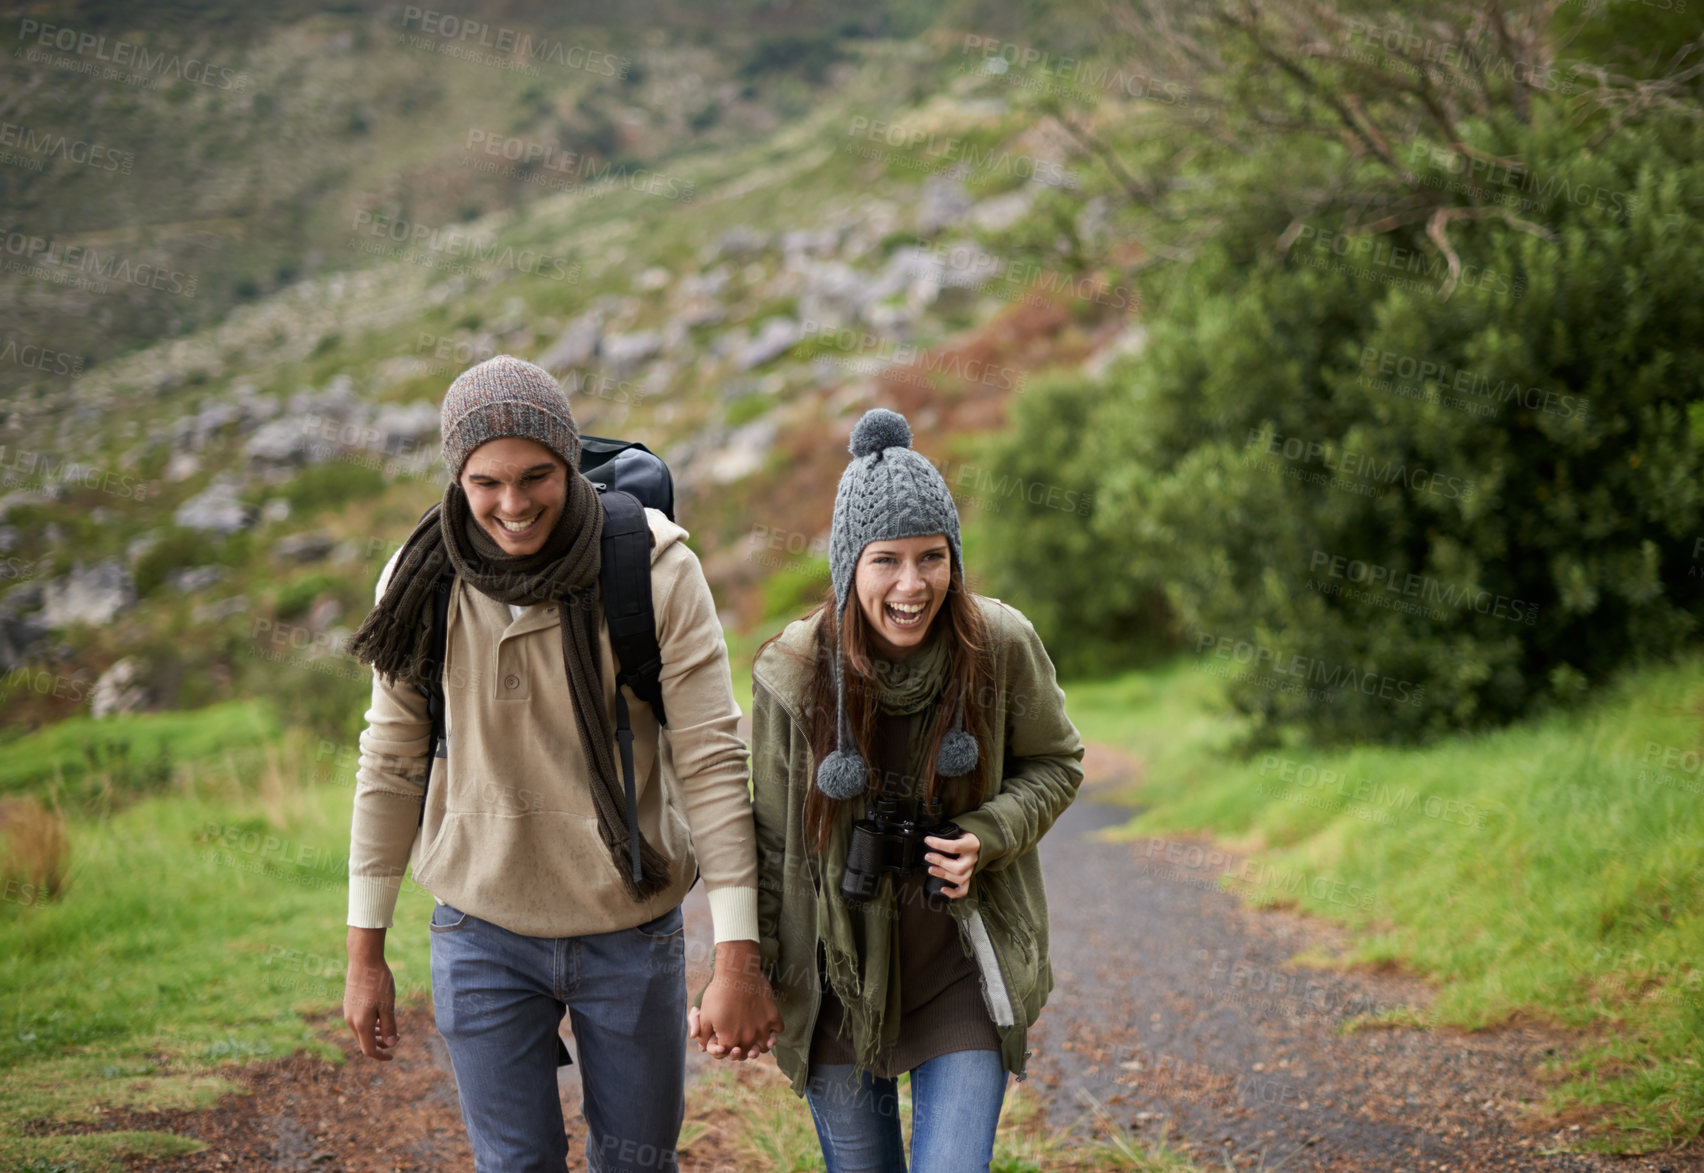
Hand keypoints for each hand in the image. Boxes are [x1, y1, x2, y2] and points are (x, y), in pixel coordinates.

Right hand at [344, 927, 397, 1060]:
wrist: (363, 959)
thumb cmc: (378, 982)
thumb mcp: (388, 1005)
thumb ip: (389, 1026)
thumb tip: (390, 1044)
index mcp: (361, 1024)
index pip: (369, 1050)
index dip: (381, 1056)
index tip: (393, 1057)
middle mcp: (351, 1021)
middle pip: (364, 1042)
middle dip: (380, 1044)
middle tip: (397, 1038)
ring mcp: (348, 1012)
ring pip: (361, 1031)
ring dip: (376, 1034)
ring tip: (391, 1028)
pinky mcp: (349, 1003)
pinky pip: (358, 1021)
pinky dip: (370, 1025)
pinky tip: (380, 1017)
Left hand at [690, 940, 781, 1061]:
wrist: (737, 974)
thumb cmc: (718, 994)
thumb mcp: (705, 1015)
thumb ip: (703, 1035)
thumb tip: (702, 1048)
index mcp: (729, 1041)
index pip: (729, 1054)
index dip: (726, 1049)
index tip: (726, 1041)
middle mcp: (748, 1039)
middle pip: (747, 1054)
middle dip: (743, 1050)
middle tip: (741, 1040)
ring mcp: (763, 1029)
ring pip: (765, 1047)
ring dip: (760, 1044)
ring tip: (756, 1035)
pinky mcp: (773, 1017)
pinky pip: (778, 1030)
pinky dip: (774, 1029)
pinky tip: (767, 1023)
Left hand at [924, 831, 980, 898]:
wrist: (979, 842)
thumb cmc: (966, 836)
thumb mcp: (959, 830)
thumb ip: (948, 834)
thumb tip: (930, 836)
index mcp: (971, 844)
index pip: (955, 846)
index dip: (939, 844)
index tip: (928, 840)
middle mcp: (973, 858)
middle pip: (958, 867)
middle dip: (941, 863)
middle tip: (928, 857)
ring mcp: (972, 869)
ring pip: (960, 878)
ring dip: (943, 875)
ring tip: (931, 869)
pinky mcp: (969, 877)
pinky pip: (964, 889)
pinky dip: (953, 893)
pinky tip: (943, 889)